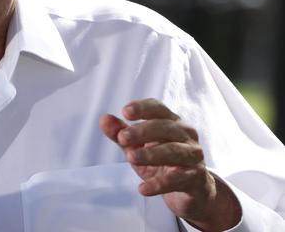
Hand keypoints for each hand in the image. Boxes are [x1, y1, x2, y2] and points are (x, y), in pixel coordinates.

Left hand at [99, 98, 240, 230]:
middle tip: (122, 138)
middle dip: (142, 131)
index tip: (125, 112)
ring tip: (131, 158)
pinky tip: (143, 188)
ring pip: (173, 151)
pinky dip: (159, 184)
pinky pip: (178, 179)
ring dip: (151, 154)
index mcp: (171, 122)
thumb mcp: (137, 147)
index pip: (158, 108)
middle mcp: (185, 135)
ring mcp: (193, 156)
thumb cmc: (161, 163)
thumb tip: (104, 119)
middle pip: (165, 127)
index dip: (143, 108)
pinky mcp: (196, 179)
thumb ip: (120, 133)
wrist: (190, 193)